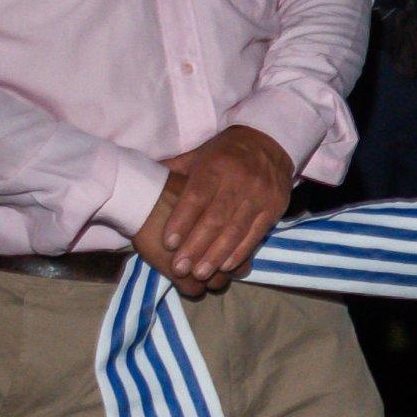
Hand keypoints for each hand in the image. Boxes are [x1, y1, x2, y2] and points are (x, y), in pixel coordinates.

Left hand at [137, 125, 296, 294]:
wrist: (269, 142)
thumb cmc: (224, 153)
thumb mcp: (198, 154)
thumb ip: (174, 171)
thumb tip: (141, 179)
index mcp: (216, 166)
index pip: (196, 197)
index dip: (182, 222)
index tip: (168, 244)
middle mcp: (240, 180)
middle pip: (216, 219)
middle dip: (196, 246)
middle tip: (180, 268)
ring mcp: (260, 195)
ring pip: (236, 230)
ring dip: (217, 255)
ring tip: (200, 273)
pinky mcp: (275, 207)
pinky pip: (256, 234)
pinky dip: (240, 252)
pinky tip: (225, 265)